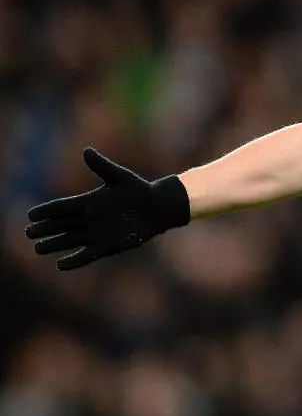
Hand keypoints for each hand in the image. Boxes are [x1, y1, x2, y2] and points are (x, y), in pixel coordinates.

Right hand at [25, 148, 190, 270]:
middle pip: (61, 225)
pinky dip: (74, 260)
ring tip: (38, 248)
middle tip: (29, 233)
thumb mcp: (119, 177)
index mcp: (88, 202)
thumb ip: (102, 166)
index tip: (31, 214)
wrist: (157, 208)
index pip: (62, 207)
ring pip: (69, 240)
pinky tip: (60, 265)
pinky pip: (87, 255)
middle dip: (45, 229)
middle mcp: (88, 219)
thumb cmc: (139, 189)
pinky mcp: (107, 246)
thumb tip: (86, 150)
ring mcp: (96, 233)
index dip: (46, 211)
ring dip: (54, 244)